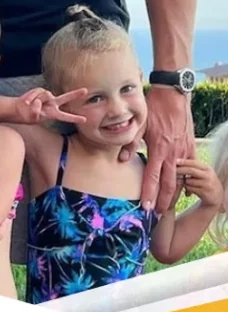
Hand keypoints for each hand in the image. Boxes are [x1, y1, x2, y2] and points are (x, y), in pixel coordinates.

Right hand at [16, 87, 87, 124]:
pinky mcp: (40, 90)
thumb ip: (36, 111)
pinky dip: (31, 96)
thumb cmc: (27, 116)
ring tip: (28, 105)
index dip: (74, 118)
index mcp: (53, 114)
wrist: (18, 109)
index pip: (65, 116)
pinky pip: (37, 92)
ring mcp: (46, 97)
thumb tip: (38, 102)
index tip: (85, 120)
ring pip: (45, 95)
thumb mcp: (33, 117)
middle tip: (85, 91)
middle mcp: (52, 104)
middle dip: (75, 94)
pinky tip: (26, 101)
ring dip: (36, 99)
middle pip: (65, 98)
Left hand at [135, 87, 195, 212]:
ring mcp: (184, 152)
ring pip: (181, 180)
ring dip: (174, 195)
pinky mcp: (190, 147)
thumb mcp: (139, 123)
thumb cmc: (153, 108)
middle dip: (163, 202)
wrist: (173, 95)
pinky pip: (190, 170)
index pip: (152, 177)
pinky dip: (186, 182)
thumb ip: (130, 142)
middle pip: (169, 184)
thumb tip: (122, 160)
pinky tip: (183, 192)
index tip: (146, 208)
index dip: (149, 194)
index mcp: (158, 149)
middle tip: (158, 216)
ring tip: (167, 208)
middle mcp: (173, 153)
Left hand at [176, 158, 223, 208]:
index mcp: (207, 168)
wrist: (217, 196)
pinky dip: (186, 189)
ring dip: (183, 182)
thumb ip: (193, 168)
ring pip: (189, 181)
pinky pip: (190, 189)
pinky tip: (187, 191)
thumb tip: (176, 162)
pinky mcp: (205, 193)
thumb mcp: (202, 173)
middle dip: (180, 170)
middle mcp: (208, 175)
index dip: (184, 161)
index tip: (174, 161)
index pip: (194, 163)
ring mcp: (207, 184)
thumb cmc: (205, 181)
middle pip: (191, 171)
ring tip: (181, 182)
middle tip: (172, 171)